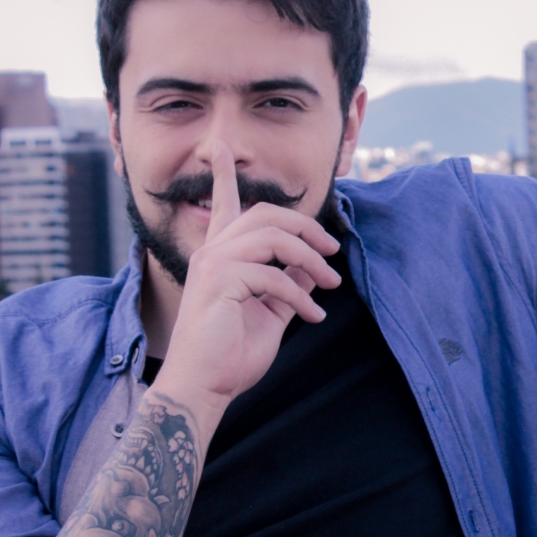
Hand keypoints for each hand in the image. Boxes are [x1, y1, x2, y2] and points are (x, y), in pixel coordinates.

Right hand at [150, 147, 340, 422]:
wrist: (203, 387)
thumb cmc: (230, 355)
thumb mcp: (271, 313)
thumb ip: (289, 285)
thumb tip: (314, 266)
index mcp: (220, 256)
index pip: (225, 205)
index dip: (225, 176)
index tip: (220, 148)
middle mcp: (213, 252)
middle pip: (266, 214)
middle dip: (306, 226)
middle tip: (333, 250)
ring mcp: (213, 264)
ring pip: (274, 238)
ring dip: (311, 259)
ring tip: (331, 283)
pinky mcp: (219, 283)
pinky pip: (273, 276)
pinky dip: (301, 296)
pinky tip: (314, 315)